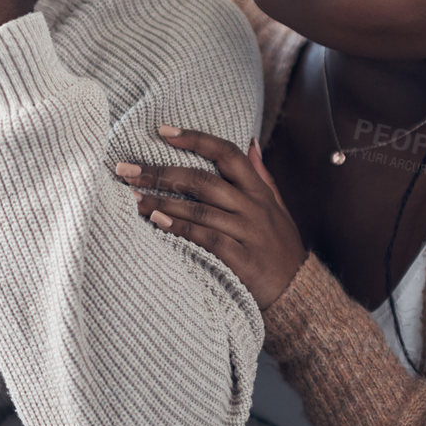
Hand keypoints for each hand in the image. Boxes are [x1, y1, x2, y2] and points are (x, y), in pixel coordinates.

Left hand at [115, 127, 307, 309]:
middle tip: (125, 171)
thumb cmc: (279, 248)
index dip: (196, 138)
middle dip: (160, 172)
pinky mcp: (243, 260)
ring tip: (132, 198)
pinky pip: (207, 238)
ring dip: (161, 201)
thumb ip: (262, 176)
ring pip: (199, 209)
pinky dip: (181, 228)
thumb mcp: (278, 208)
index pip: (227, 153)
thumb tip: (250, 141)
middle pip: (202, 180)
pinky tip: (157, 221)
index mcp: (259, 191)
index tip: (162, 131)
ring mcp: (249, 233)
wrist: (299, 294)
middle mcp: (253, 208)